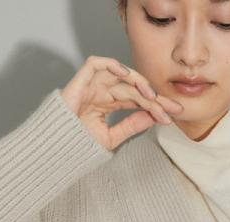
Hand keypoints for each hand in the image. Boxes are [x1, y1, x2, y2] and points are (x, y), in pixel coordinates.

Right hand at [60, 56, 184, 150]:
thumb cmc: (78, 144)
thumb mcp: (111, 137)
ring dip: (138, 82)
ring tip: (151, 95)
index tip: (172, 116)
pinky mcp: (80, 80)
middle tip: (170, 108)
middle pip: (133, 88)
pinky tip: (126, 75)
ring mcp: (92, 84)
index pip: (136, 100)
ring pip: (120, 75)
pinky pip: (96, 64)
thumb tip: (153, 117)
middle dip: (153, 97)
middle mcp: (102, 91)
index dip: (154, 106)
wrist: (57, 148)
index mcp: (109, 103)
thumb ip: (131, 126)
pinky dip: (112, 65)